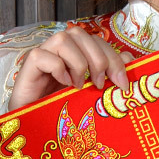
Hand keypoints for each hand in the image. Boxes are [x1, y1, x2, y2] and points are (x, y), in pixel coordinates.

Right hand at [9, 26, 133, 109]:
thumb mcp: (92, 93)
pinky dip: (58, 69)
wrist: (35, 125)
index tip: (122, 84)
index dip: (114, 58)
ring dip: (78, 63)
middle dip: (98, 59)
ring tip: (80, 86)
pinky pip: (43, 56)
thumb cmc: (63, 109)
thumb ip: (109, 75)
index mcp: (76, 53)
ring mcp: (43, 56)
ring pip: (63, 39)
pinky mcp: (29, 66)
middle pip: (80, 34)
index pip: (97, 41)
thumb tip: (130, 59)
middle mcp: (59, 50)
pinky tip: (65, 85)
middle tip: (100, 84)